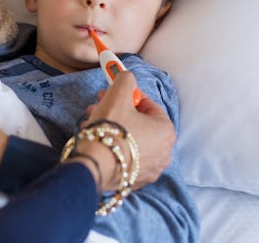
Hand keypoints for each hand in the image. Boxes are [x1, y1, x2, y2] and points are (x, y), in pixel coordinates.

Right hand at [77, 72, 175, 190]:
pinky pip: (125, 158)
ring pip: (130, 141)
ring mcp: (150, 170)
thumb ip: (126, 80)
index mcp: (166, 131)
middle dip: (117, 112)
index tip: (113, 93)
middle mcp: (164, 153)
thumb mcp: (118, 94)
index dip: (129, 96)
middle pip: (139, 124)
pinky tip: (97, 141)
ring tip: (92, 123)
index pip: (149, 105)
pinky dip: (113, 148)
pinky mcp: (134, 181)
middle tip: (99, 106)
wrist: (95, 165)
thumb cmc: (111, 128)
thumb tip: (127, 77)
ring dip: (112, 128)